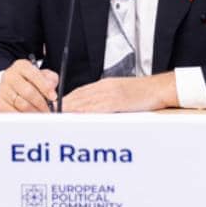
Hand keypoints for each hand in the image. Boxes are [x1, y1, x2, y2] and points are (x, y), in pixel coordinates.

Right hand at [0, 59, 57, 111]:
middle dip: (41, 103)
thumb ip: (50, 79)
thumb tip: (52, 89)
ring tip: (43, 114)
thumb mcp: (43, 75)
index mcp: (21, 66)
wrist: (15, 84)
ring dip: (35, 112)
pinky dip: (25, 117)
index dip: (45, 87)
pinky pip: (14, 113)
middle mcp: (10, 76)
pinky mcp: (1, 103)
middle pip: (28, 92)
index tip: (54, 96)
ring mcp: (3, 90)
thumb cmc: (32, 80)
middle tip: (50, 110)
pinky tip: (32, 116)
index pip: (34, 75)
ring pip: (21, 104)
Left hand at [62, 73, 177, 112]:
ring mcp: (109, 93)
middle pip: (76, 97)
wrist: (159, 88)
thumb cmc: (142, 93)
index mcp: (102, 86)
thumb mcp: (120, 93)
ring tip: (54, 120)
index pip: (77, 94)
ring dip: (67, 111)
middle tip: (46, 117)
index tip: (51, 111)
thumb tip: (91, 111)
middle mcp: (103, 88)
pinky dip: (84, 113)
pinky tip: (75, 118)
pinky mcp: (117, 100)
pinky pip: (97, 108)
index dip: (62, 103)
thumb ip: (105, 100)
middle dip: (60, 108)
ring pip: (83, 102)